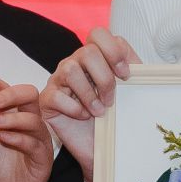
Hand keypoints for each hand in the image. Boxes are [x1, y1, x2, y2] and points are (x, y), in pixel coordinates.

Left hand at [0, 75, 57, 181]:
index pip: (13, 91)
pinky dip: (19, 139)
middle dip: (12, 94)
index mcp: (18, 113)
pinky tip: (5, 138)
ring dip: (14, 118)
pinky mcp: (43, 159)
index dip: (1, 84)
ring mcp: (40, 140)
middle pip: (31, 96)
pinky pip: (35, 144)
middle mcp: (32, 123)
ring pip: (34, 120)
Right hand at [38, 31, 135, 175]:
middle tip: (111, 100)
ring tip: (99, 111)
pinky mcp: (47, 100)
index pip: (98, 34)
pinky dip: (74, 108)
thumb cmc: (113, 117)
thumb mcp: (129, 91)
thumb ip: (133, 69)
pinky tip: (83, 117)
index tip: (126, 75)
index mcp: (93, 57)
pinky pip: (56, 95)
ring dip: (89, 94)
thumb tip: (133, 56)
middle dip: (104, 78)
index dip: (114, 51)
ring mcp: (57, 80)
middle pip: (87, 52)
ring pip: (70, 70)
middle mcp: (73, 63)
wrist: (100, 147)